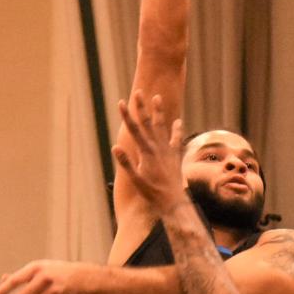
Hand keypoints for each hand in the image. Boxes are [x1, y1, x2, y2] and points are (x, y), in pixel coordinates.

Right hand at [112, 91, 186, 212]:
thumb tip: (115, 147)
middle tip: (139, 92)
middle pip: (148, 123)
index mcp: (146, 152)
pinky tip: (178, 121)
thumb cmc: (152, 192)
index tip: (121, 102)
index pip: (134, 129)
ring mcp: (167, 150)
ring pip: (162, 126)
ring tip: (158, 97)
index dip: (126, 115)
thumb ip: (126, 163)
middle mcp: (157, 147)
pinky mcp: (175, 155)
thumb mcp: (136, 179)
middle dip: (142, 107)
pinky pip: (176, 139)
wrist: (173, 200)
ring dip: (159, 112)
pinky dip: (177, 130)